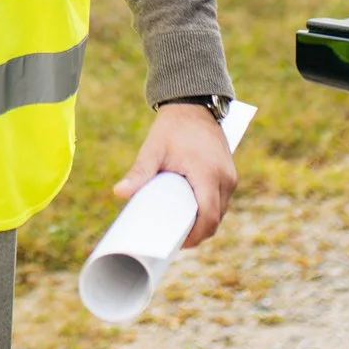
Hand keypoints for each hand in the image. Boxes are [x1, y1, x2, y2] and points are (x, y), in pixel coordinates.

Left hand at [114, 101, 236, 248]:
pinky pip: (222, 200)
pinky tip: (192, 213)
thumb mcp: (153, 150)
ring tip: (180, 228)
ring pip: (221, 211)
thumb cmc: (172, 127)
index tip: (178, 245)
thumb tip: (119, 193)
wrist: (192, 104)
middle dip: (197, 233)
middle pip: (215, 219)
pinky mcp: (229, 173)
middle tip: (174, 240)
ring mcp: (230, 176)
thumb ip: (139, 172)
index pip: (208, 218)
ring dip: (204, 222)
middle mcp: (225, 179)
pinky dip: (209, 209)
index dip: (194, 237)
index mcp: (208, 175)